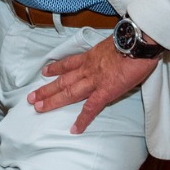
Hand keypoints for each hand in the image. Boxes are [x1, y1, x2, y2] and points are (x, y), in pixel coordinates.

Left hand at [27, 36, 159, 134]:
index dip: (56, 68)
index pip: (69, 63)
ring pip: (69, 92)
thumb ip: (108, 52)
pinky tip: (74, 129)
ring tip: (38, 108)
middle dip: (46, 89)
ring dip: (53, 101)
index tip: (45, 72)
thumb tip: (112, 54)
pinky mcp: (105, 92)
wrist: (138, 42)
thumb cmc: (131, 40)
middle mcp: (88, 68)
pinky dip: (83, 119)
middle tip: (31, 97)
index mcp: (90, 56)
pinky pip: (91, 108)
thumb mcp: (113, 42)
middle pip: (63, 80)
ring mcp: (95, 80)